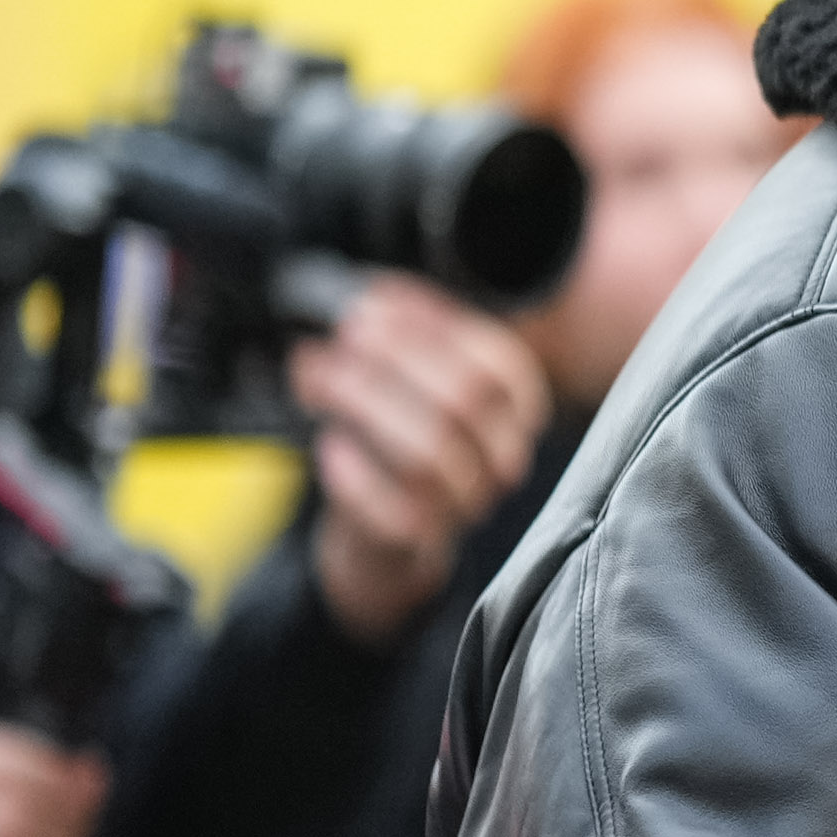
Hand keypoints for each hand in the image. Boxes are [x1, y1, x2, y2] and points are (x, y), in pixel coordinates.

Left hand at [290, 277, 551, 641]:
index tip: (373, 304)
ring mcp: (465, 502)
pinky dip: (354, 474)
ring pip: (429, 454)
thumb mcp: (413, 378)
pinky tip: (329, 444)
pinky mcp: (418, 537)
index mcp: (517, 409)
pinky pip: (391, 510)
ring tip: (319, 377)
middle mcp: (503, 458)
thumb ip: (404, 338)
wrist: (388, 530)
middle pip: (465, 399)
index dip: (433, 326)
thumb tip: (367, 299)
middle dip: (395, 357)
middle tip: (342, 335)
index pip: (496, 362)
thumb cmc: (399, 436)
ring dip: (366, 404)